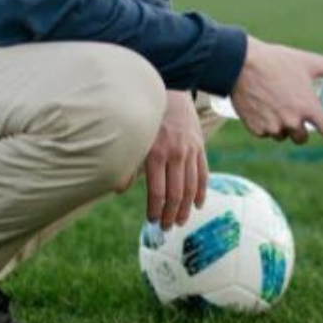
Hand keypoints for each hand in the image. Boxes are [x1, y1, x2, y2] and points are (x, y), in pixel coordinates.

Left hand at [141, 89, 208, 229]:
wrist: (169, 94)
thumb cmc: (146, 120)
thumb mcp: (135, 140)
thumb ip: (128, 165)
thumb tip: (119, 190)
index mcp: (156, 154)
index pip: (157, 191)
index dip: (155, 209)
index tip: (151, 221)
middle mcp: (175, 154)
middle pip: (176, 193)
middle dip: (170, 214)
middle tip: (166, 228)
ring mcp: (190, 151)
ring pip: (191, 186)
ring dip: (186, 207)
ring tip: (180, 221)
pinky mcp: (200, 147)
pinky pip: (203, 173)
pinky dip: (202, 191)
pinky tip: (198, 205)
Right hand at [230, 36, 322, 144]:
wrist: (240, 64)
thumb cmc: (277, 61)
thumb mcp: (310, 61)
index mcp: (308, 107)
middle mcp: (292, 122)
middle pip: (304, 138)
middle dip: (303, 128)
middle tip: (297, 112)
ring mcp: (272, 127)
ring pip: (283, 136)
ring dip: (284, 127)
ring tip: (278, 106)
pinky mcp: (255, 129)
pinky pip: (266, 133)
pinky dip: (267, 125)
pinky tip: (264, 108)